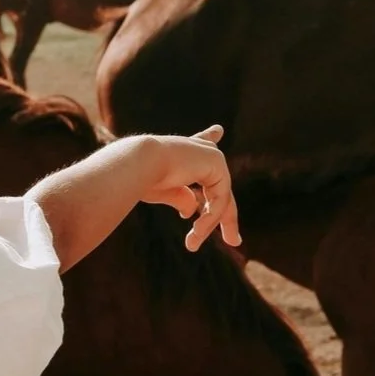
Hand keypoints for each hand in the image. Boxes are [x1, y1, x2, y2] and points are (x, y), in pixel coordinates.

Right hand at [136, 127, 238, 250]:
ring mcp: (212, 155)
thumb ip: (181, 198)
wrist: (139, 163)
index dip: (209, 136)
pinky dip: (208, 220)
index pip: (199, 143)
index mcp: (183, 151)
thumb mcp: (164, 192)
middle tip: (234, 241)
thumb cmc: (143, 177)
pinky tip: (196, 231)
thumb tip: (191, 212)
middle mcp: (199, 149)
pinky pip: (220, 201)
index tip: (218, 130)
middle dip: (226, 218)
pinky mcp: (218, 164)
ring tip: (191, 245)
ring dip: (206, 226)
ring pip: (220, 201)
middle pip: (219, 188)